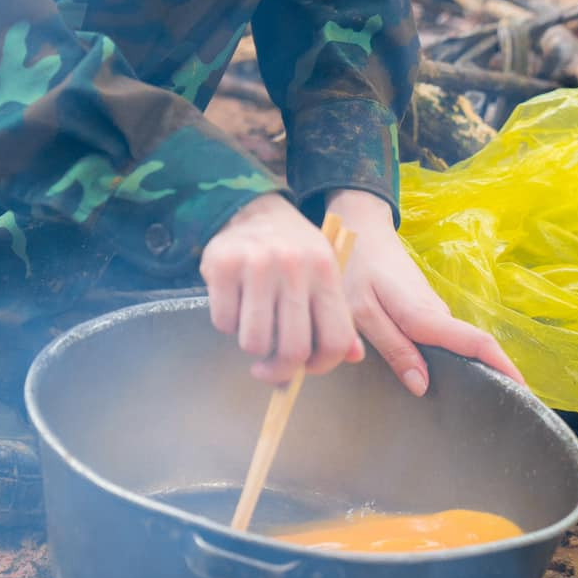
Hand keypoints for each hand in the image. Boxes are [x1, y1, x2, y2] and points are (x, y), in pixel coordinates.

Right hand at [201, 194, 364, 383]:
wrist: (251, 208)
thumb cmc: (292, 250)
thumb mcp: (323, 274)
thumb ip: (338, 317)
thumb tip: (353, 356)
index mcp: (326, 272)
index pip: (334, 340)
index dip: (320, 366)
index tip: (304, 369)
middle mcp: (295, 266)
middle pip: (293, 349)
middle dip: (278, 369)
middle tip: (268, 368)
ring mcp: (258, 264)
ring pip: (254, 342)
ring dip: (250, 346)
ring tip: (252, 326)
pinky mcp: (224, 265)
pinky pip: (224, 322)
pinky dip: (227, 324)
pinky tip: (235, 305)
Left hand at [326, 190, 523, 395]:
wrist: (361, 230)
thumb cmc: (356, 269)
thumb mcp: (363, 313)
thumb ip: (394, 349)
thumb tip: (422, 387)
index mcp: (424, 315)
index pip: (476, 342)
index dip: (503, 367)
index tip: (524, 391)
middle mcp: (437, 313)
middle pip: (474, 349)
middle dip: (493, 377)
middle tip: (500, 412)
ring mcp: (435, 310)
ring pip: (459, 345)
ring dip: (474, 369)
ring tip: (478, 403)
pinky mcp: (427, 309)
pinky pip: (446, 339)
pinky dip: (454, 359)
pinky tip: (445, 379)